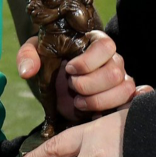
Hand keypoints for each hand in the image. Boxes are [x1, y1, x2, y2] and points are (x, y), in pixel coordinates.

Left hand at [17, 30, 139, 118]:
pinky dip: (111, 111)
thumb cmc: (49, 65)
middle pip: (115, 72)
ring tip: (79, 102)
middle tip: (72, 87)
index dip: (87, 61)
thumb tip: (28, 71)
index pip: (106, 46)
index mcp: (95, 43)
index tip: (68, 69)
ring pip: (124, 89)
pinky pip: (128, 104)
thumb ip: (27, 56)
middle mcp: (112, 59)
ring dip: (98, 101)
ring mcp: (120, 79)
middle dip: (88, 85)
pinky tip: (93, 114)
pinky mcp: (121, 98)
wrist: (57, 87)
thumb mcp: (35, 56)